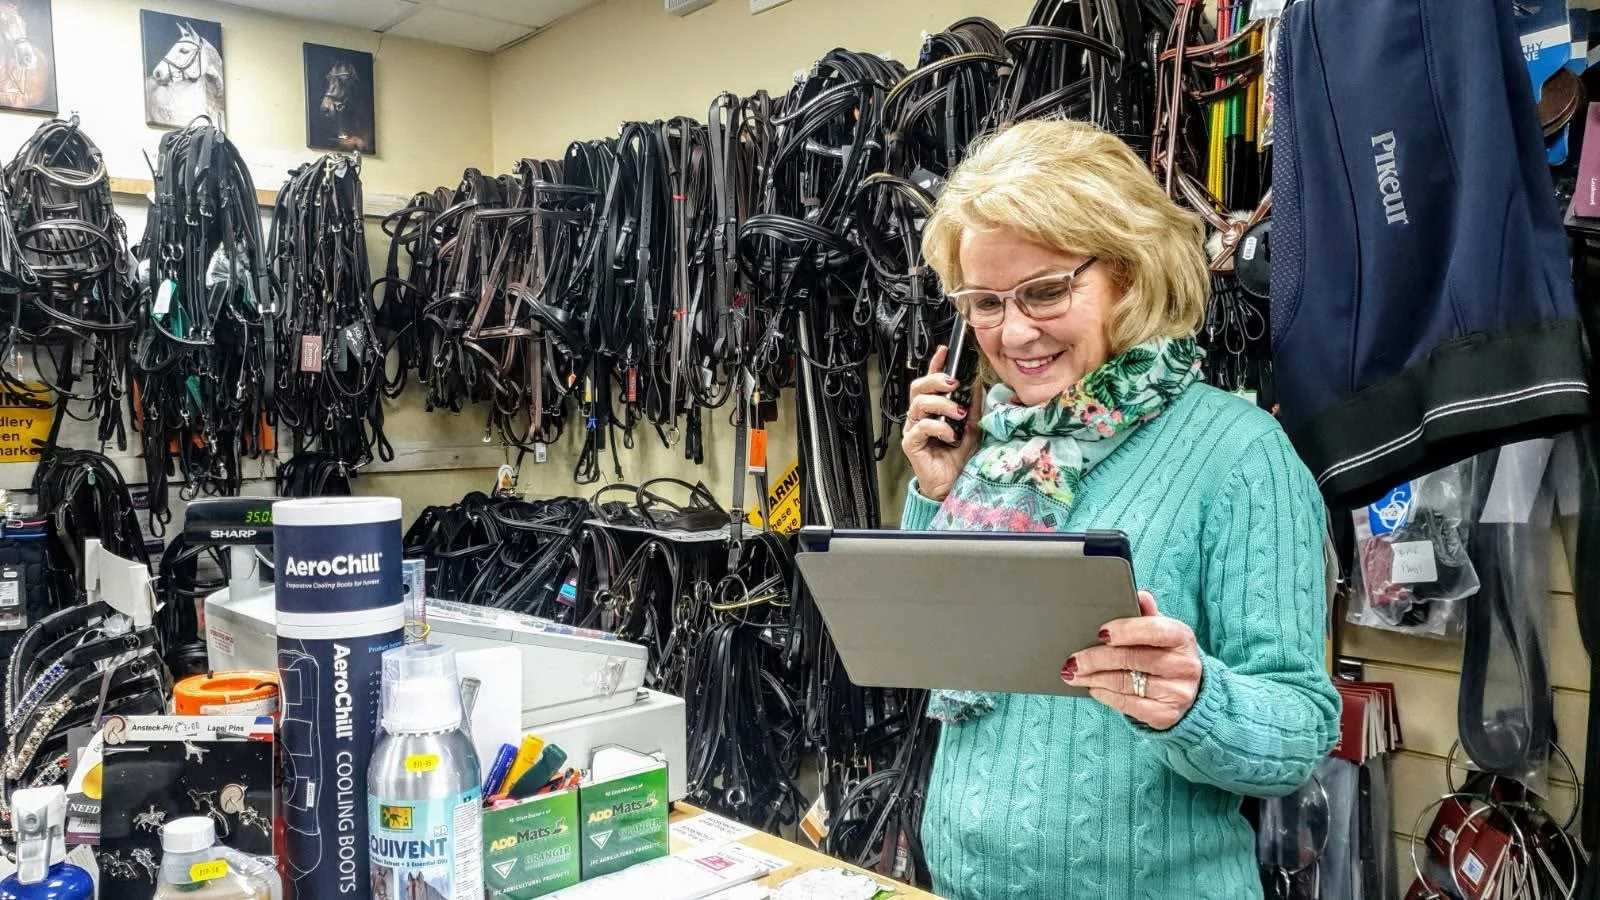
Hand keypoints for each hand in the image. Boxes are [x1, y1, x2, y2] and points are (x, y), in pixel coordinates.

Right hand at [901, 345, 980, 501]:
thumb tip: (977, 384)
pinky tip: (951, 435)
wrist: (952, 484)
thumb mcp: (972, 427)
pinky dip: (939, 427)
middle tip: (953, 383)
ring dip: (943, 404)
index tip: (945, 351)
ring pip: (919, 403)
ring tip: (959, 414)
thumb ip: (973, 407)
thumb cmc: (957, 458)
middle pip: (918, 387)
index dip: (935, 364)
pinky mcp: (911, 443)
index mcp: (932, 410)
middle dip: (936, 380)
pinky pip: (922, 426)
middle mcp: (920, 417)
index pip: (930, 381)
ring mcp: (914, 429)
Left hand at [1061, 591, 1203, 730]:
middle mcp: (1184, 665)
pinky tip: (1093, 688)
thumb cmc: (1166, 655)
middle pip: (1131, 658)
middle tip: (1072, 660)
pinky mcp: (1166, 715)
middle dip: (1095, 658)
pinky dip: (1105, 695)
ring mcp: (1177, 692)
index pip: (1153, 630)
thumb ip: (1148, 615)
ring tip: (1073, 673)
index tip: (1099, 633)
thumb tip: (1139, 595)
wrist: (1191, 693)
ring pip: (1124, 682)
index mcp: (1182, 637)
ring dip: (1093, 678)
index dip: (1124, 630)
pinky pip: (1127, 704)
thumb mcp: (1162, 632)